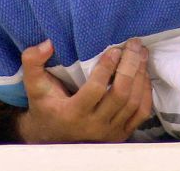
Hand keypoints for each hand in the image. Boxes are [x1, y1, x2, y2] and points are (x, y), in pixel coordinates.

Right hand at [15, 38, 153, 143]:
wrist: (52, 136)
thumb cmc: (45, 105)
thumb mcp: (34, 85)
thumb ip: (33, 62)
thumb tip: (47, 43)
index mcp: (72, 113)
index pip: (95, 90)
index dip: (107, 69)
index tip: (114, 49)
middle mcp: (93, 125)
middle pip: (120, 94)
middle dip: (131, 66)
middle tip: (134, 44)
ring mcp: (109, 131)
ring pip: (134, 102)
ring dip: (141, 76)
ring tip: (141, 54)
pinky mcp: (121, 133)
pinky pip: (141, 113)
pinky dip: (146, 92)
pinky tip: (144, 74)